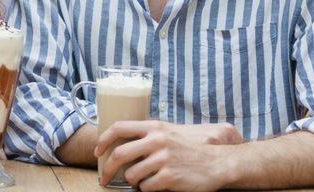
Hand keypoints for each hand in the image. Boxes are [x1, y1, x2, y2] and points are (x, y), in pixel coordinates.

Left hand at [94, 120, 242, 191]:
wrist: (216, 162)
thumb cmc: (189, 149)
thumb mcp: (167, 133)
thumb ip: (147, 135)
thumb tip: (123, 143)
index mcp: (154, 127)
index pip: (119, 127)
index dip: (103, 139)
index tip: (97, 151)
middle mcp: (157, 140)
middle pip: (119, 154)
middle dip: (107, 169)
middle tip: (104, 178)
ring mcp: (163, 159)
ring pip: (131, 175)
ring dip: (132, 181)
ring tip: (142, 181)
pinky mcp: (169, 177)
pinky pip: (146, 188)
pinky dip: (146, 190)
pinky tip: (154, 185)